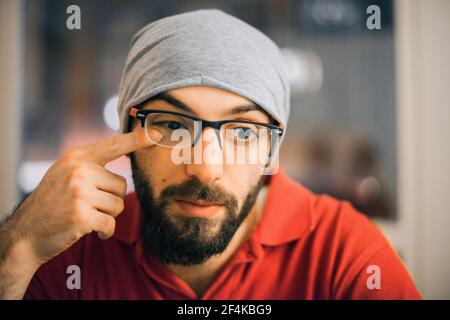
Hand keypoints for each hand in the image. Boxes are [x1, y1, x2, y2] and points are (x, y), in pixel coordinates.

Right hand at [11, 128, 158, 265]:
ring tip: (86, 216)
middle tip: (88, 206)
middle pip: (122, 185)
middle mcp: (80, 170)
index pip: (114, 145)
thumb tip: (123, 160)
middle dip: (111, 200)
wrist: (26, 232)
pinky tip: (91, 230)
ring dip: (107, 216)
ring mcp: (80, 192)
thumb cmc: (52, 203)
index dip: (137, 139)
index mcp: (77, 157)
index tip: (158, 134)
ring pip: (119, 205)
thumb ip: (91, 165)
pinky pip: (111, 223)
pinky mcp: (82, 215)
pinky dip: (105, 231)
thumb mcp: (66, 174)